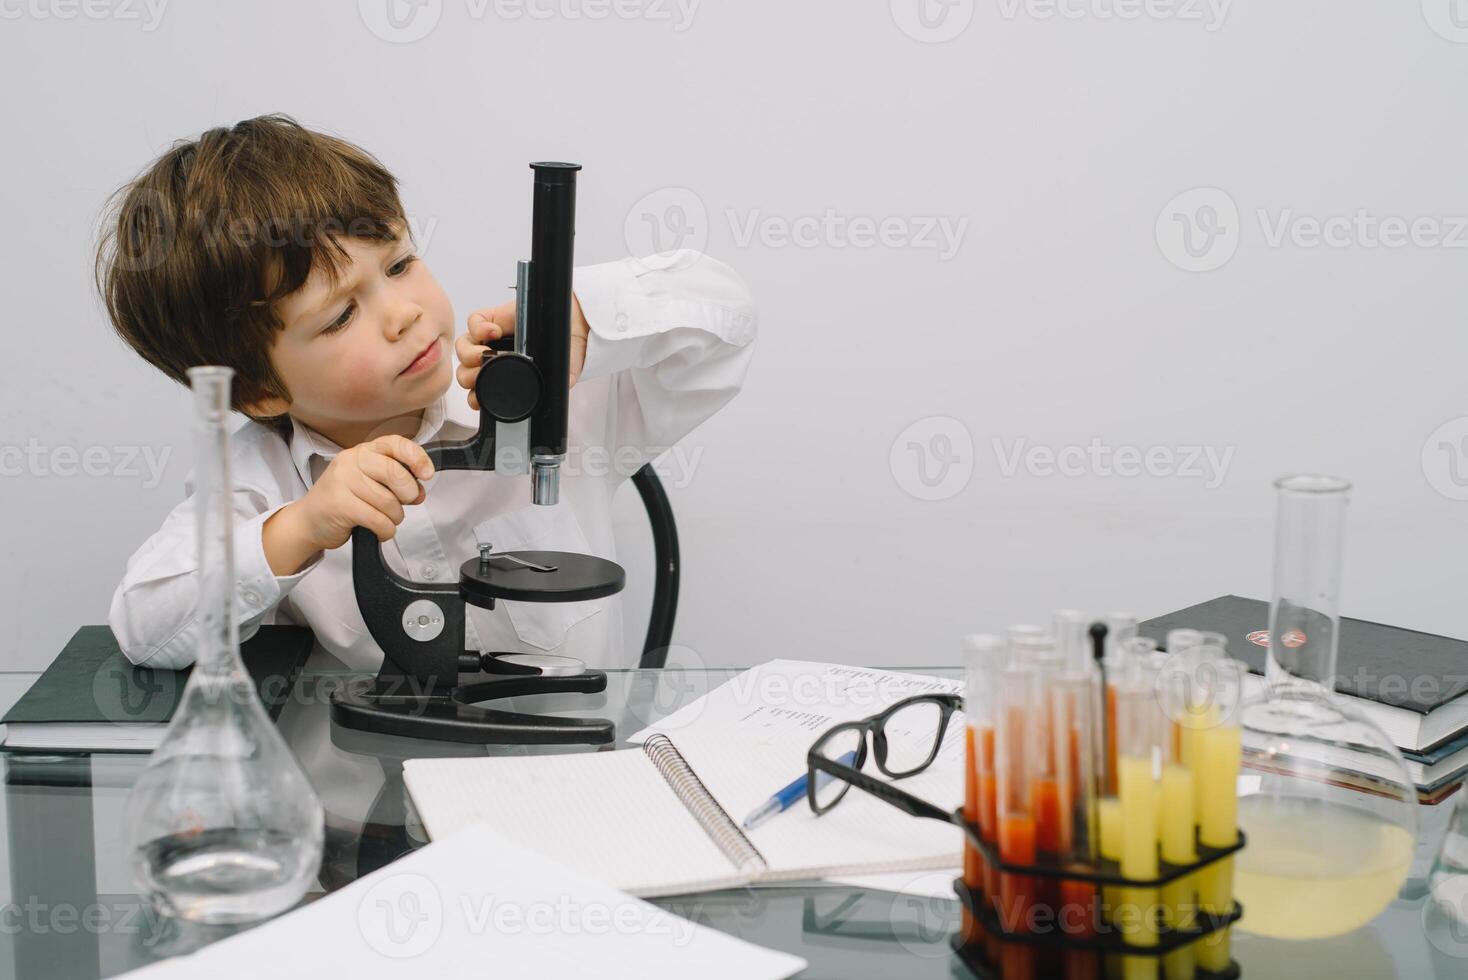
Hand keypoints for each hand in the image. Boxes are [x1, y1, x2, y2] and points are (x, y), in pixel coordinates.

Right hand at [291, 435, 434, 547]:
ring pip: (388, 501)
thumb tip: (419, 492)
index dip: (416, 457)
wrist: (308, 520)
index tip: (427, 474)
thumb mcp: (371, 483)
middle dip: (408, 493)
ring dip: (395, 517)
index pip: (395, 443)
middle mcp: (352, 461)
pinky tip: (380, 531)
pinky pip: (378, 520)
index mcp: (364, 451)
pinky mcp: (339, 504)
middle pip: (394, 472)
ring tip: (386, 519)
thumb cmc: (345, 500)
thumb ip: (396, 482)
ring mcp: (343, 481)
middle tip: (405, 503)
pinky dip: (386, 530)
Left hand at [455, 294, 589, 409]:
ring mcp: (490, 338)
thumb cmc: (567, 352)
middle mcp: (494, 358)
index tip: (479, 398)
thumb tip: (533, 413)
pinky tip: (493, 332)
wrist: (578, 325)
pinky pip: (474, 322)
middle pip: (465, 370)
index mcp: (505, 375)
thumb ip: (544, 395)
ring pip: (463, 348)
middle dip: (470, 376)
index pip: (478, 389)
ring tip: (486, 355)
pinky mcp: (492, 317)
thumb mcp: (556, 382)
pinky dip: (478, 328)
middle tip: (483, 375)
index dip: (474, 395)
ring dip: (469, 354)